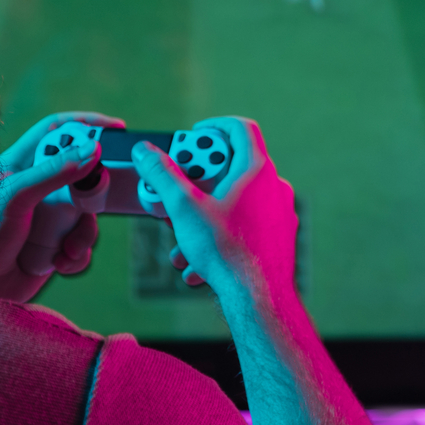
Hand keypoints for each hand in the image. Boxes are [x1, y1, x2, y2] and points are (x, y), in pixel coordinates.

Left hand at [0, 111, 123, 302]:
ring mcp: (47, 219)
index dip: (84, 123)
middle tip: (93, 203)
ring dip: (84, 233)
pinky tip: (60, 262)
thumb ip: (54, 172)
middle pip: (81, 175)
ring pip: (86, 214)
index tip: (116, 127)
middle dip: (93, 193)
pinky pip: (82, 244)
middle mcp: (36, 189)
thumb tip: (93, 150)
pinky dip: (77, 255)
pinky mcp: (53, 246)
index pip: (56, 130)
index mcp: (21, 166)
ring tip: (68, 248)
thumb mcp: (16, 197)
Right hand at [132, 116, 298, 302]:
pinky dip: (219, 238)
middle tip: (175, 195)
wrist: (259, 299)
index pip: (239, 128)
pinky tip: (197, 266)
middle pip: (230, 169)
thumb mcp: (183, 207)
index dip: (213, 126)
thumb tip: (144, 151)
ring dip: (202, 219)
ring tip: (179, 245)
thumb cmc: (226, 251)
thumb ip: (162, 175)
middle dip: (196, 185)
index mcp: (257, 169)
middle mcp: (274, 186)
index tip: (191, 136)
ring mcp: (279, 213)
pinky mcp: (278, 238)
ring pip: (233, 205)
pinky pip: (244, 228)